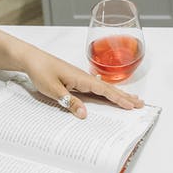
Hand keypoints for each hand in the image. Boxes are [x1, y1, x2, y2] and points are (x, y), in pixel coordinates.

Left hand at [20, 50, 144, 117]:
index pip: (104, 90)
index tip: (132, 105)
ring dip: (118, 94)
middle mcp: (84, 77)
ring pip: (104, 88)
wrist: (31, 59)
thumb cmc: (41, 70)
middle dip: (125, 96)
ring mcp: (81, 78)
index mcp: (81, 78)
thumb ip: (69, 101)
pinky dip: (106, 93)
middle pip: (109, 89)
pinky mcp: (76, 80)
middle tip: (140, 103)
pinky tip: (109, 94)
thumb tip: (84, 114)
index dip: (119, 99)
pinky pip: (95, 89)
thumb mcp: (53, 89)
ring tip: (131, 99)